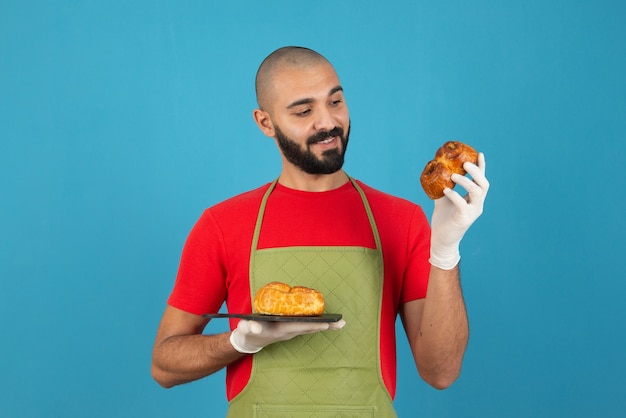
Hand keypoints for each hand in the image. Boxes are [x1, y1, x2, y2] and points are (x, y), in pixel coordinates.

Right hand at [230, 318, 345, 353]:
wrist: (249, 341)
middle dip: (326, 326)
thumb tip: (253, 326)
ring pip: (311, 329)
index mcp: (280, 330)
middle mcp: (289, 332)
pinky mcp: (291, 330)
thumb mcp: (246, 329)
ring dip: (326, 326)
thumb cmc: (248, 332)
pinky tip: (328, 322)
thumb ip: (248, 327)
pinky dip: (318, 324)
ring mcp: (291, 332)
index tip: (326, 323)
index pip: (300, 327)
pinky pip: (308, 327)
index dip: (313, 325)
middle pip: (310, 329)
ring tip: (341, 323)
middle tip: (342, 323)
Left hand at [430, 153, 488, 269]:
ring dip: (466, 182)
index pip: (480, 180)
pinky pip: (462, 204)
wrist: (441, 239)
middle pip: (483, 184)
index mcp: (474, 198)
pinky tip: (445, 190)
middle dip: (477, 172)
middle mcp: (477, 204)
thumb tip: (434, 172)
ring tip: (453, 176)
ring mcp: (473, 212)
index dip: (481, 167)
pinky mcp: (465, 219)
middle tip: (465, 163)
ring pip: (477, 193)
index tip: (478, 153)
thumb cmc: (444, 219)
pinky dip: (454, 195)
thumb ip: (443, 186)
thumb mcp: (443, 199)